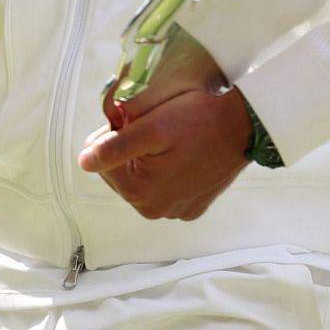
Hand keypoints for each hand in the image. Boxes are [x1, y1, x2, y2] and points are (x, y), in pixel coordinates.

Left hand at [78, 86, 252, 219]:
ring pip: (141, 181)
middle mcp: (154, 209)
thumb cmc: (199, 120)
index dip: (114, 134)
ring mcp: (175, 211)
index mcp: (138, 191)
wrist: (245, 126)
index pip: (101, 160)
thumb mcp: (152, 126)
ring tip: (170, 138)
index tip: (136, 119)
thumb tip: (84, 162)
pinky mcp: (192, 207)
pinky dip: (168, 171)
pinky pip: (165, 189)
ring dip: (147, 160)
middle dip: (129, 149)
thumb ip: (114, 146)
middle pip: (120, 173)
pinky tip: (182, 154)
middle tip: (153, 126)